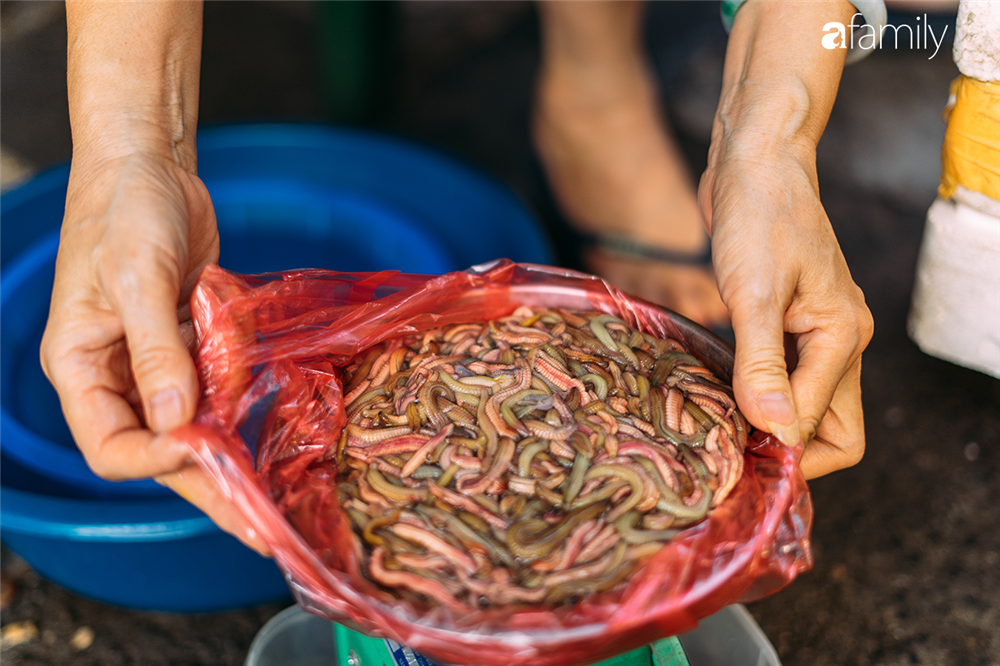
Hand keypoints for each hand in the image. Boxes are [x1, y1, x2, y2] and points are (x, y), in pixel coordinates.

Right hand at [40, 151, 267, 553]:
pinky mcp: (194, 343)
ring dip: (232, 454)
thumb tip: (175, 421)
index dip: (154, 459)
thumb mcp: (135, 277)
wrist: (151, 168)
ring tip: (277, 496)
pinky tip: (280, 432)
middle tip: (258, 526)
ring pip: (195, 425)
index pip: (111, 444)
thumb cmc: (125, 213)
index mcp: (83, 367)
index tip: (199, 447)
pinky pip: (219, 388)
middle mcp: (120, 375)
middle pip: (161, 448)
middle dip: (208, 486)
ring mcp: (160, 362)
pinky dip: (244, 408)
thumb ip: (156, 350)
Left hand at [699, 143, 872, 478]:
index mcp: (842, 337)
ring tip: (717, 428)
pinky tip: (718, 393)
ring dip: (767, 420)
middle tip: (729, 452)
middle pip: (829, 426)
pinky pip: (780, 374)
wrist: (755, 161)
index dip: (781, 450)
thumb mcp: (754, 293)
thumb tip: (776, 431)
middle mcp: (838, 340)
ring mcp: (813, 331)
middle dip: (786, 448)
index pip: (827, 430)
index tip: (732, 456)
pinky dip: (755, 391)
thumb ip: (763, 364)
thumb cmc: (759, 214)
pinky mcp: (785, 320)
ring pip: (803, 402)